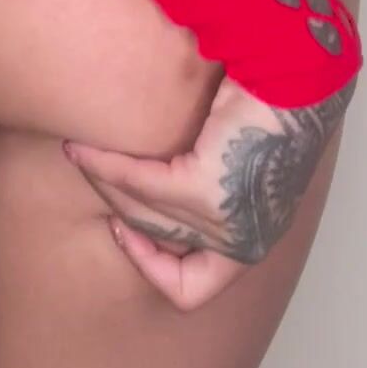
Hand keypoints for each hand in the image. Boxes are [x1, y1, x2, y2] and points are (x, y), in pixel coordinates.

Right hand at [62, 70, 357, 309]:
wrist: (289, 77)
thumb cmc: (264, 112)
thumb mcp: (234, 167)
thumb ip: (199, 192)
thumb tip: (140, 194)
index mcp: (252, 241)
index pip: (192, 290)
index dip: (150, 266)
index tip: (127, 228)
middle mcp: (242, 242)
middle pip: (154, 240)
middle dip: (114, 204)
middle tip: (91, 168)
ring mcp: (224, 221)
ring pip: (140, 213)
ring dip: (102, 180)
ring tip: (78, 152)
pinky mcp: (205, 190)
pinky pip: (138, 183)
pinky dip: (105, 166)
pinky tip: (82, 149)